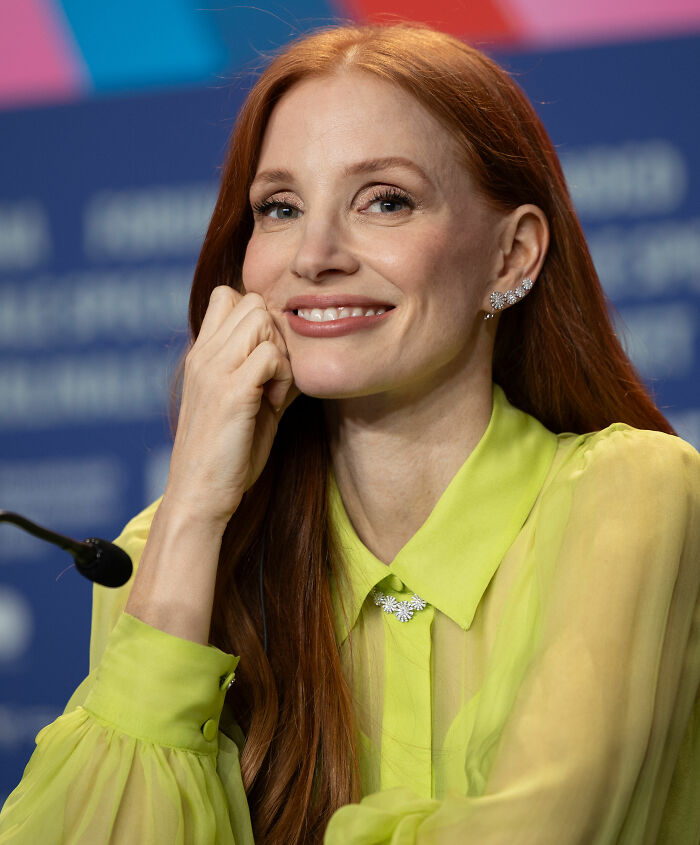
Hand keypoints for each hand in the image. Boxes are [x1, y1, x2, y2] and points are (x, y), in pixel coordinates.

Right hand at [163, 285, 299, 526]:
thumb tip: (298, 355)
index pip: (229, 295)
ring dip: (281, 352)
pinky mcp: (230, 392)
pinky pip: (272, 355)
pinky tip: (273, 404)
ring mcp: (213, 370)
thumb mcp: (244, 401)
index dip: (258, 319)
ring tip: (273, 389)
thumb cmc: (226, 454)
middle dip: (275, 332)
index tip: (266, 359)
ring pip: (262, 319)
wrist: (200, 494)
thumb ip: (262, 372)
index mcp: (202, 355)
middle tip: (274, 375)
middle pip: (252, 301)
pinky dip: (283, 376)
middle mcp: (203, 355)